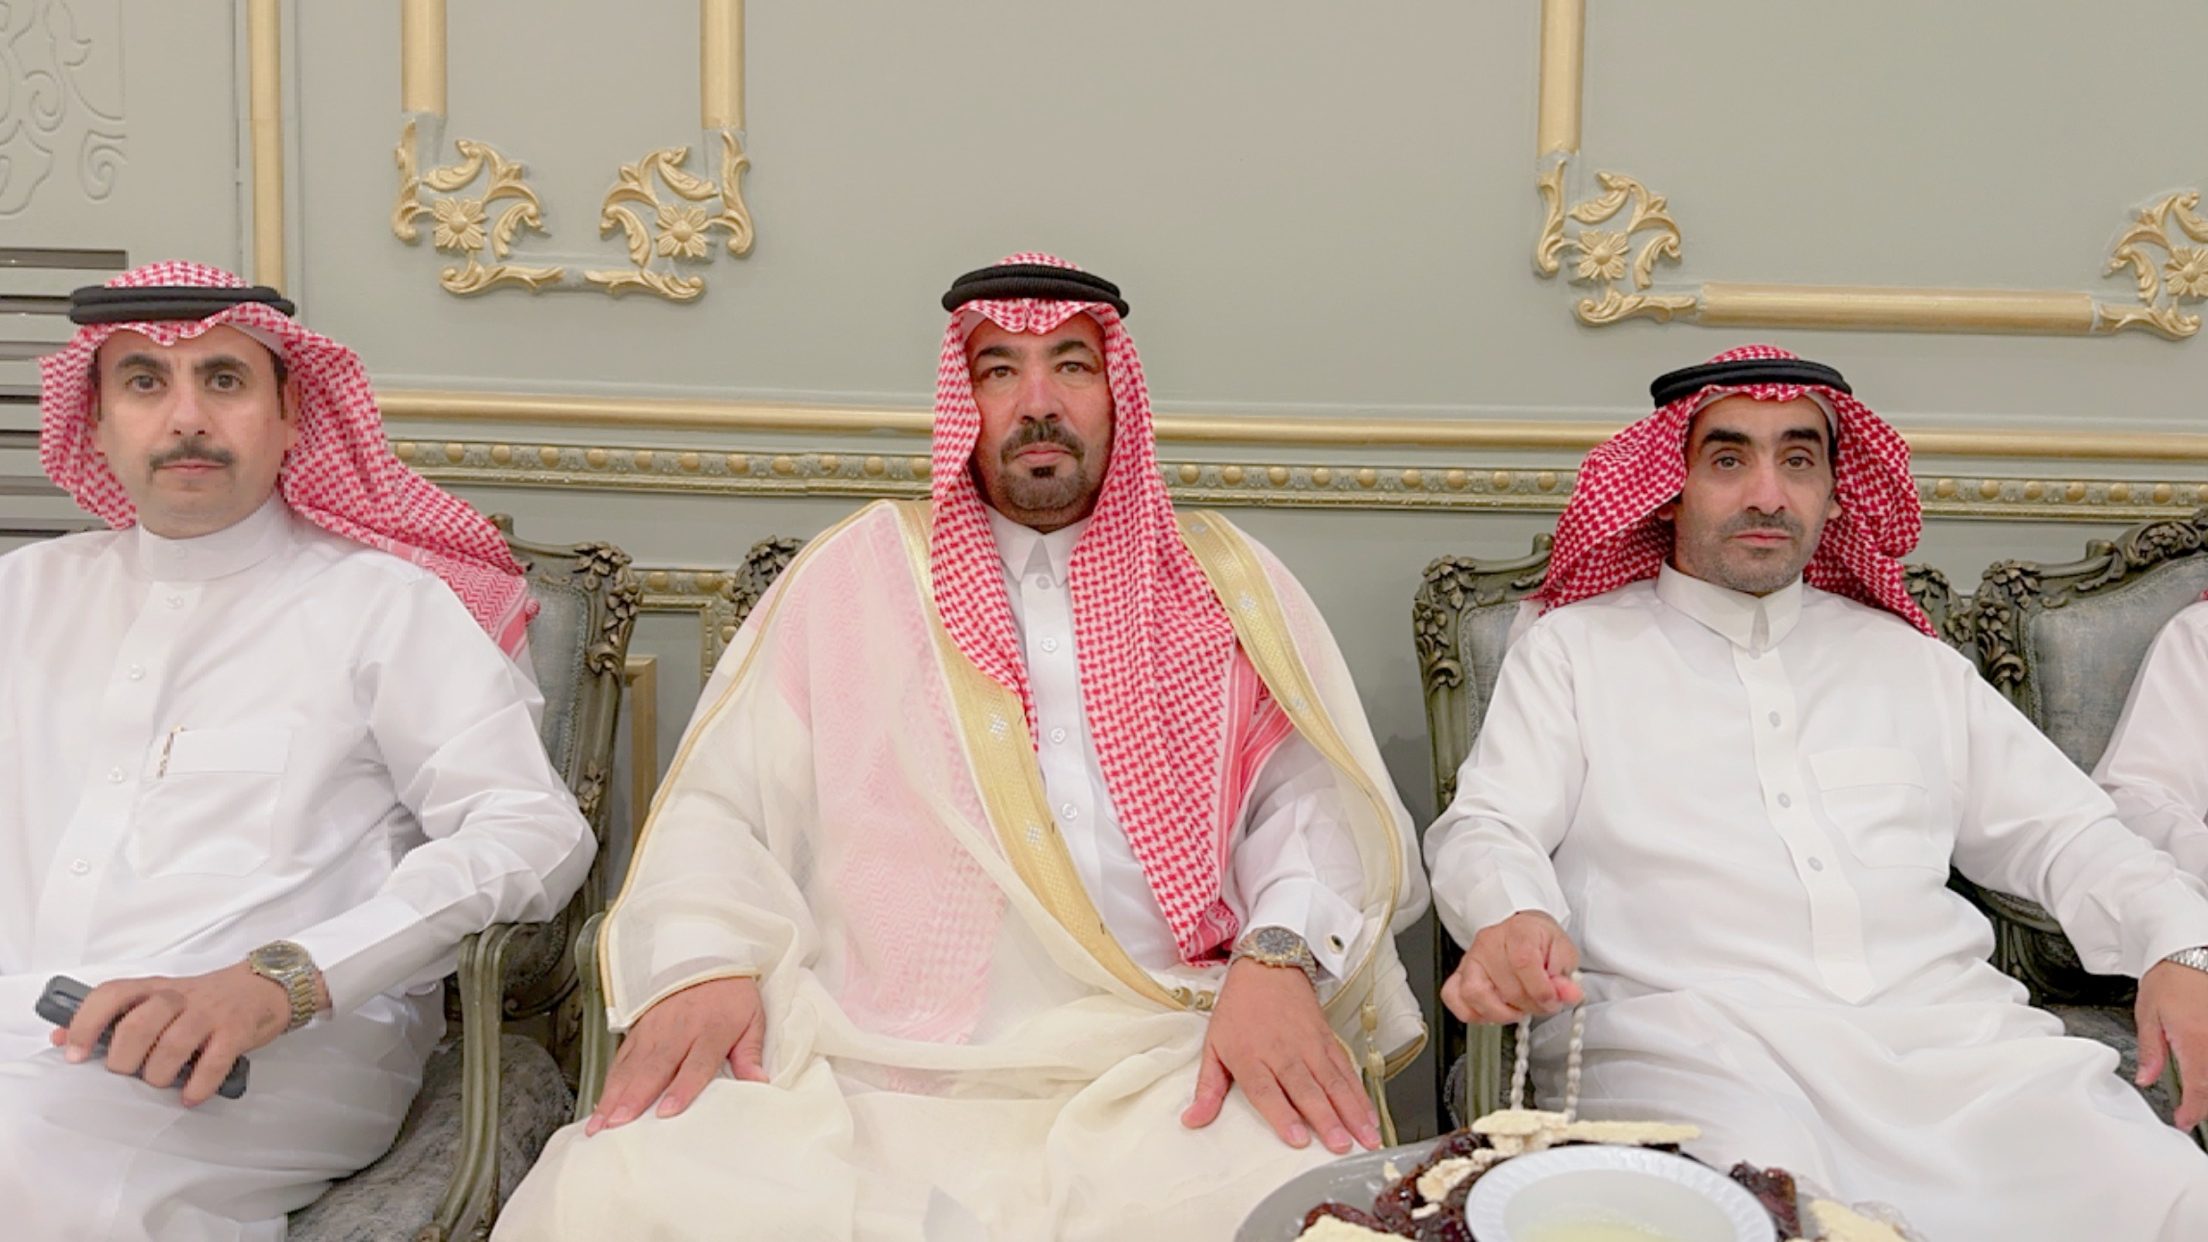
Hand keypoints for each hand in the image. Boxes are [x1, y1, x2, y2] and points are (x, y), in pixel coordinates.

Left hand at [49, 962, 308, 1105]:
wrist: (263, 988)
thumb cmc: (202, 1002)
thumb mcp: (157, 1001)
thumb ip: (114, 1018)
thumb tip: (60, 1039)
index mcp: (153, 988)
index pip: (111, 994)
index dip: (86, 1023)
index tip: (74, 1054)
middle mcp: (179, 997)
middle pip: (139, 1024)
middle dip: (124, 1058)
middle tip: (126, 1075)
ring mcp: (210, 1013)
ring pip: (173, 1044)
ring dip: (159, 1074)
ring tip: (159, 1084)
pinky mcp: (237, 1030)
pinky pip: (214, 1061)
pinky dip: (198, 1085)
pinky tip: (190, 1097)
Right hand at [586, 975, 766, 1135]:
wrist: (705, 956)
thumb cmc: (730, 993)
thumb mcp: (752, 1019)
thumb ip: (750, 1054)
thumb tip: (758, 1084)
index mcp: (711, 1030)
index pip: (696, 1063)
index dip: (682, 1088)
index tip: (668, 1111)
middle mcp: (678, 1032)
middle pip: (655, 1068)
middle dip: (634, 1098)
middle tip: (618, 1124)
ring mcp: (654, 1031)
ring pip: (631, 1066)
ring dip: (614, 1095)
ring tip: (601, 1122)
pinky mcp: (638, 1030)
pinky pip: (621, 1059)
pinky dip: (609, 1083)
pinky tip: (600, 1103)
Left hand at [1181, 958, 1378, 1154]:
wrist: (1268, 967)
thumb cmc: (1238, 1010)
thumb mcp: (1213, 1046)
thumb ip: (1207, 1088)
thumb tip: (1192, 1121)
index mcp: (1250, 1057)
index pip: (1267, 1090)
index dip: (1283, 1115)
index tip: (1298, 1139)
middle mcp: (1282, 1053)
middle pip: (1306, 1090)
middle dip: (1326, 1120)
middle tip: (1340, 1145)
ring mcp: (1309, 1047)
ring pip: (1333, 1083)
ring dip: (1351, 1113)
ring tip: (1365, 1139)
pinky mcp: (1327, 1041)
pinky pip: (1346, 1071)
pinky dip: (1360, 1095)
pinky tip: (1369, 1117)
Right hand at [1440, 910, 1583, 1024]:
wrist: (1520, 929)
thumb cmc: (1539, 940)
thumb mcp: (1563, 953)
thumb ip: (1566, 977)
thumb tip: (1569, 995)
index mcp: (1518, 931)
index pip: (1523, 963)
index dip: (1541, 990)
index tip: (1552, 1001)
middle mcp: (1489, 943)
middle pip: (1505, 986)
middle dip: (1529, 1006)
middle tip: (1542, 1005)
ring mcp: (1471, 959)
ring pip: (1474, 994)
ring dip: (1500, 1013)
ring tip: (1517, 1010)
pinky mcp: (1460, 973)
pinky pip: (1454, 997)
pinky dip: (1472, 1012)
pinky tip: (1492, 1012)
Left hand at [2135, 960, 2207, 1129]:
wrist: (2189, 947)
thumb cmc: (2169, 975)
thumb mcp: (2149, 1013)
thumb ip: (2150, 1050)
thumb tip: (2147, 1078)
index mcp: (2195, 1042)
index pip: (2199, 1090)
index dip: (2192, 1111)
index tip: (2184, 1121)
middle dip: (2205, 1104)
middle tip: (2191, 1112)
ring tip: (2199, 1096)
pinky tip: (2204, 1072)